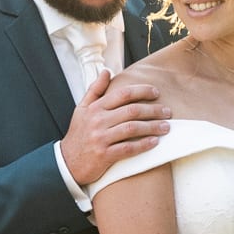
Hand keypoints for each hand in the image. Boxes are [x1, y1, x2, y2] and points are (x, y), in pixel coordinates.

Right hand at [60, 69, 173, 187]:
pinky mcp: (104, 155)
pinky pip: (128, 148)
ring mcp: (101, 138)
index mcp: (95, 108)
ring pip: (132, 129)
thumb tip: (107, 71)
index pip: (122, 94)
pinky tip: (154, 142)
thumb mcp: (81, 109)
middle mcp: (98, 121)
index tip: (156, 93)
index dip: (142, 91)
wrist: (66, 162)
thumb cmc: (78, 134)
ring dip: (152, 127)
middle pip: (131, 111)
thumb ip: (95, 90)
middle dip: (153, 110)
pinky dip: (143, 145)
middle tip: (167, 111)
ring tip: (166, 127)